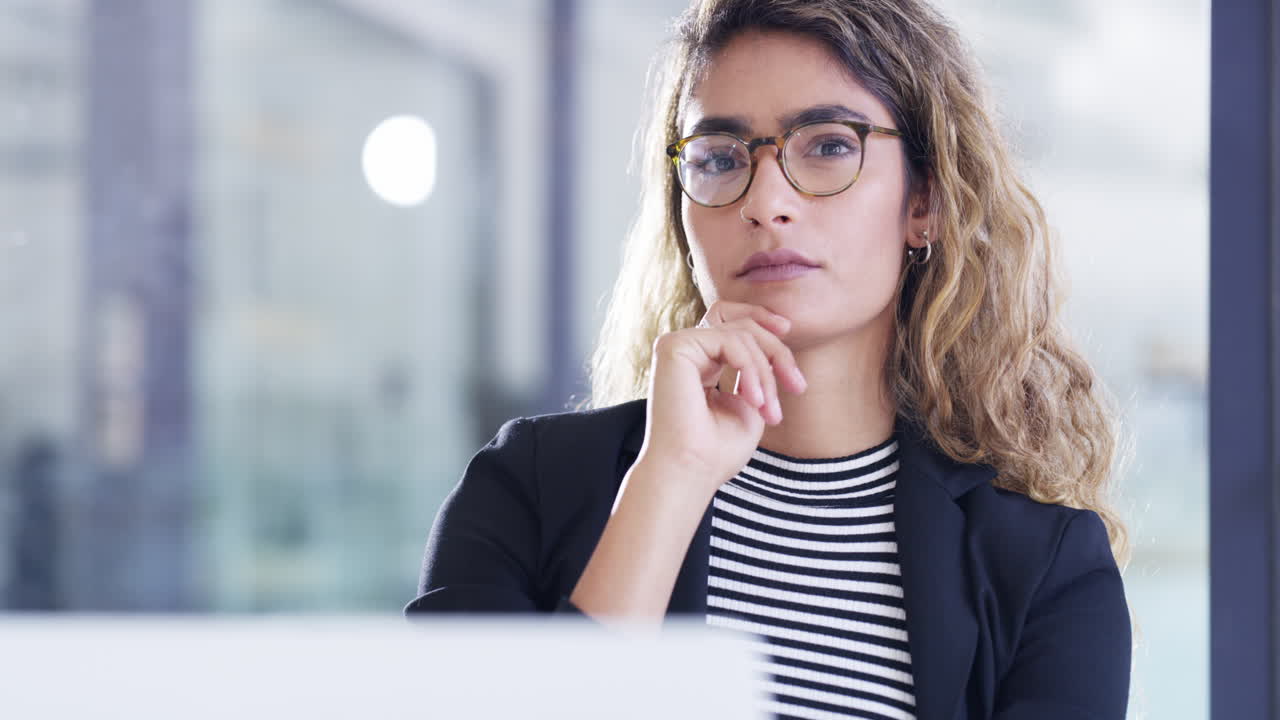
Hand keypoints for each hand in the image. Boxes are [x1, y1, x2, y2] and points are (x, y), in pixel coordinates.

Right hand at [634, 300, 807, 499]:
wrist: (691, 471)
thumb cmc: (718, 451)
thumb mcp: (752, 402)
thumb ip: (759, 370)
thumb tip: (775, 342)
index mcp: (700, 364)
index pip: (732, 325)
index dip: (763, 322)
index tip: (790, 339)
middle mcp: (687, 351)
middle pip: (742, 324)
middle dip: (777, 351)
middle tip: (797, 386)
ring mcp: (677, 346)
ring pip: (741, 333)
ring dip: (765, 372)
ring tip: (769, 410)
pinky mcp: (674, 347)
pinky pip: (729, 340)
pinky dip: (750, 368)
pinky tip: (753, 399)